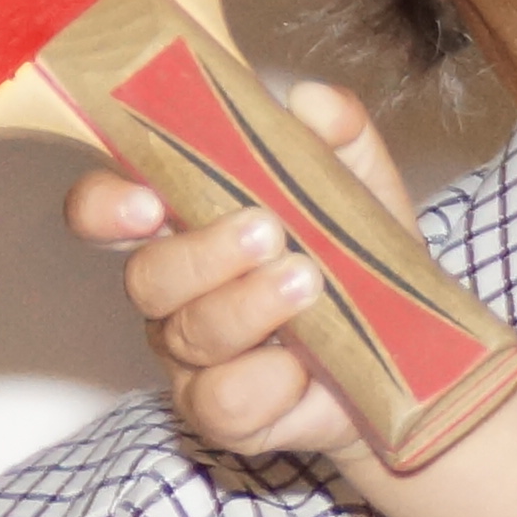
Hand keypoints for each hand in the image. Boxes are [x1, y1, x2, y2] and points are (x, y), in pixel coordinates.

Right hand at [69, 79, 403, 459]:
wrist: (411, 358)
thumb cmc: (359, 264)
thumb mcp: (361, 188)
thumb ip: (337, 135)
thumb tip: (308, 102)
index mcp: (184, 225)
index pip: (105, 210)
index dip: (105, 205)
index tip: (147, 202)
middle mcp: (173, 292)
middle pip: (146, 277)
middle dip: (203, 253)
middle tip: (268, 231)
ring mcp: (191, 358)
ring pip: (189, 335)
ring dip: (248, 306)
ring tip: (310, 283)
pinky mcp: (222, 414)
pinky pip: (222, 401)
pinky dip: (269, 380)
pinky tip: (307, 365)